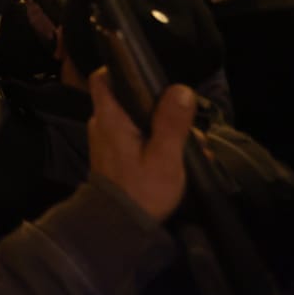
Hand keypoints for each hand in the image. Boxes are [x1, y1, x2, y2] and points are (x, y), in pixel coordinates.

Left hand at [87, 68, 195, 222]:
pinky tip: (180, 156)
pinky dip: (155, 140)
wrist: (119, 227)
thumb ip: (171, 123)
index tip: (146, 71)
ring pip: (136, 119)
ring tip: (192, 145)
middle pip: (127, 98)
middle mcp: (102, 123)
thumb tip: (181, 89)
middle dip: (158, 105)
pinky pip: (135, 136)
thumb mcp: (164, 157)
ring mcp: (107, 139)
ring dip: (163, 127)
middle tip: (186, 121)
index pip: (102, 78)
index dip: (119, 68)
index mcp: (110, 118)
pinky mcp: (114, 154)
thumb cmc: (141, 190)